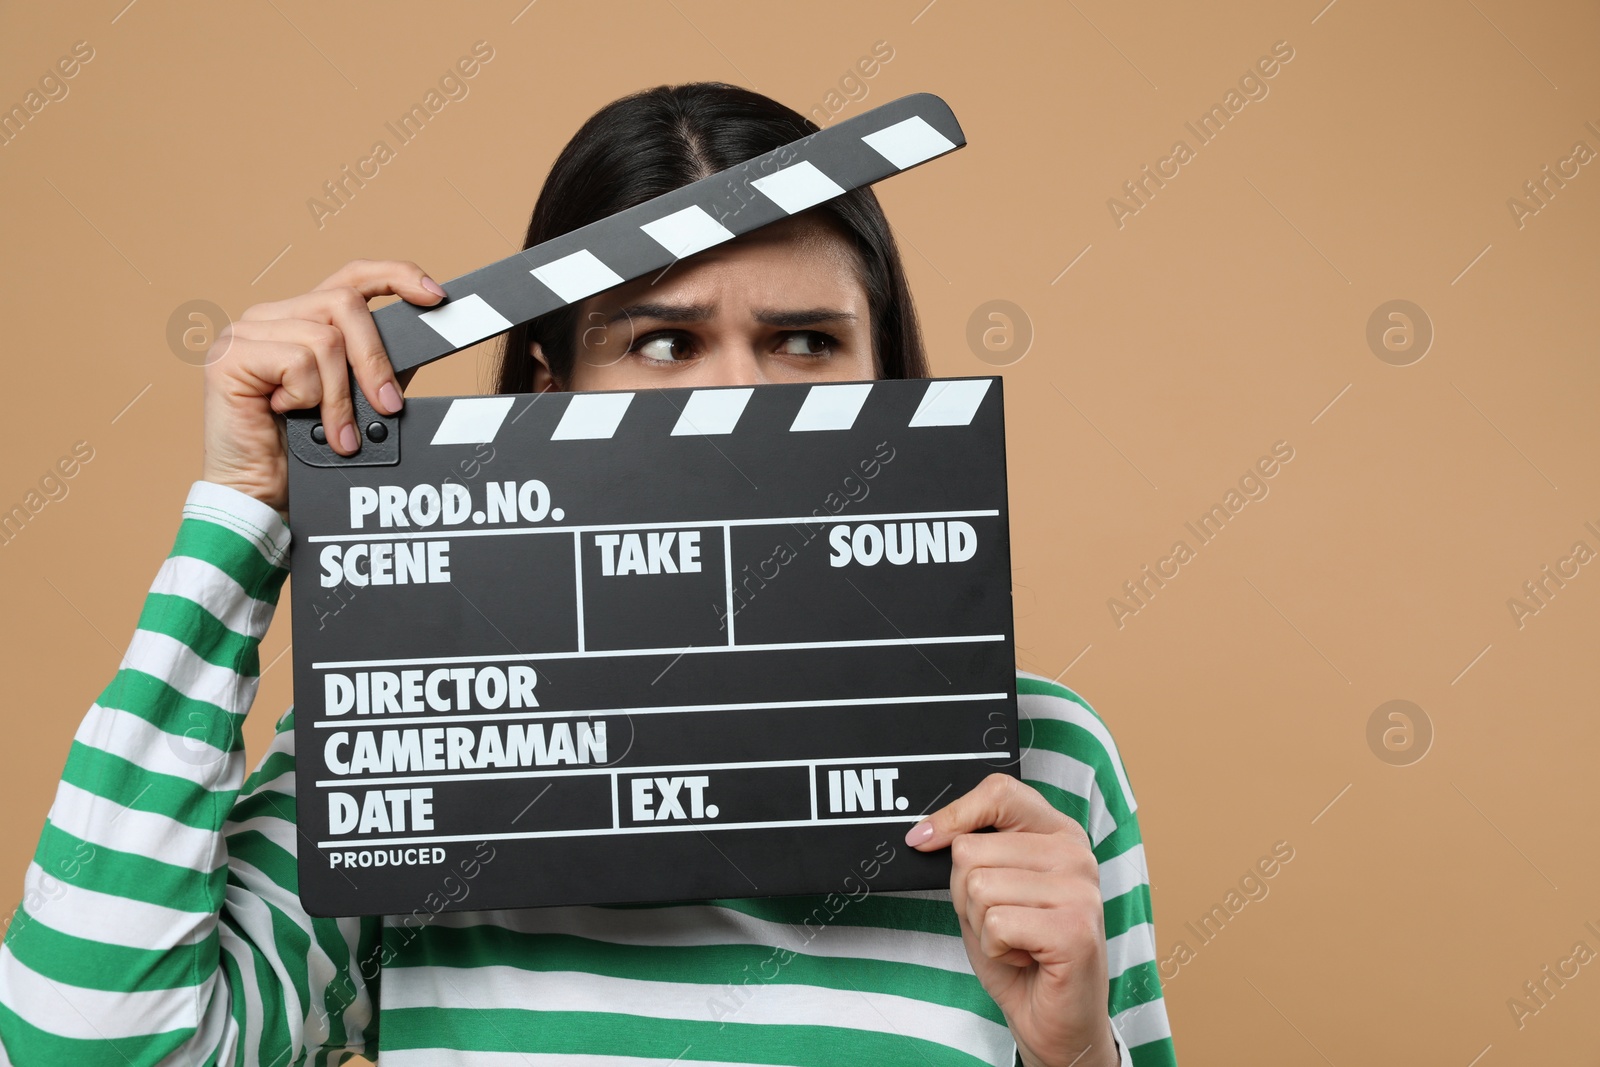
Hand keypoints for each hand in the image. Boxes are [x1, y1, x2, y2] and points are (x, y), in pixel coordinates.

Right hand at [201, 259, 445, 510]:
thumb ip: (376, 366)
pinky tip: (290, 416)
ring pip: (324, 339)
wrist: (264, 494)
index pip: (351, 276)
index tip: (435, 296)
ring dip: (340, 396)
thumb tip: (421, 340)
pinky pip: (298, 361)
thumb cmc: (306, 452)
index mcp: (300, 319)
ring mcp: (244, 332)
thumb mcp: (357, 399)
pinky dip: (308, 397)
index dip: (395, 275)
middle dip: (375, 360)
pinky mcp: (229, 356)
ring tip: (337, 433)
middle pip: (345, 304)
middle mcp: (270, 316)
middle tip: (387, 406)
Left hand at [906, 773, 1118, 1066]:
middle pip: (972, 849)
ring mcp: (1080, 889)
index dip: (954, 814)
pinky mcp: (1075, 929)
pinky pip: (996, 923)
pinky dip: (995, 949)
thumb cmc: (1020, 952)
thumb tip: (924, 833)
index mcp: (1058, 832)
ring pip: (979, 887)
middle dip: (966, 896)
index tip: (924, 839)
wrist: (1054, 1018)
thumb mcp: (986, 891)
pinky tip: (1025, 957)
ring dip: (981, 925)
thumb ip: (970, 854)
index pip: (999, 792)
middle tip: (1000, 922)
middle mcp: (1075, 853)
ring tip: (1015, 940)